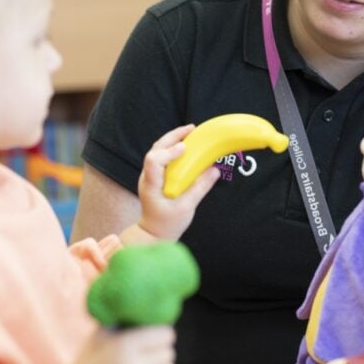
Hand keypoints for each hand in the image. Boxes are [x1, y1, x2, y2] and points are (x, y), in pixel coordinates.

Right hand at [37, 326, 177, 363]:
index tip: (150, 338)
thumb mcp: (101, 335)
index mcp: (124, 347)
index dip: (159, 335)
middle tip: (142, 356)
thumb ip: (123, 316)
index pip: (166, 334)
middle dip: (158, 352)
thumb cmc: (91, 362)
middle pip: (169, 353)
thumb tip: (147, 296)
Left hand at [137, 125, 219, 240]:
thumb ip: (200, 187)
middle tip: (192, 129)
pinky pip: (162, 156)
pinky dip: (173, 147)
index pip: (154, 160)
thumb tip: (215, 169)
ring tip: (190, 132)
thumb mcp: (187, 208)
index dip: (168, 151)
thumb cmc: (168, 224)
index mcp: (151, 184)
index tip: (185, 147)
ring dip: (173, 139)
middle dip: (173, 136)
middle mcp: (148, 176)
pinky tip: (186, 145)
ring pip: (157, 149)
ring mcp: (150, 175)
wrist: (153, 234)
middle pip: (155, 148)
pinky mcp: (156, 176)